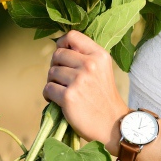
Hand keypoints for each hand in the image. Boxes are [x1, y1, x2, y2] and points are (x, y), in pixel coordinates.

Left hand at [43, 31, 128, 153]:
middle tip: (62, 79)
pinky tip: (58, 101)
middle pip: (58, 54)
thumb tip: (59, 46)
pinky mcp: (69, 97)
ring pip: (51, 72)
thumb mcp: (102, 69)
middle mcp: (90, 64)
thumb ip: (85, 56)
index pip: (72, 36)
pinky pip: (48, 88)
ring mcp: (79, 80)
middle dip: (56, 66)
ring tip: (63, 91)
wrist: (113, 125)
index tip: (62, 55)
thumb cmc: (104, 97)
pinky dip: (49, 95)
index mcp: (99, 55)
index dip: (62, 43)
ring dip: (53, 82)